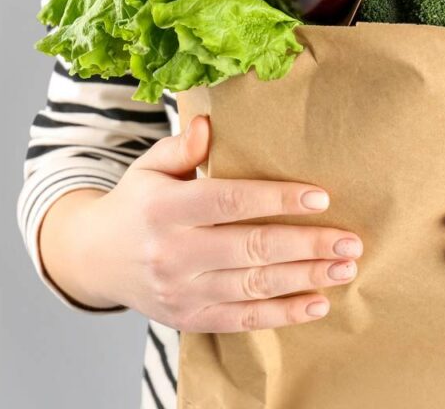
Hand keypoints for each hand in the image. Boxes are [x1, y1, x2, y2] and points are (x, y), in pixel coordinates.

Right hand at [39, 116, 363, 332]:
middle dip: (307, 245)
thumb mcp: (148, 168)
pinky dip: (284, 314)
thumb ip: (180, 147)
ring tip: (344, 268)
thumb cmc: (136, 204)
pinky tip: (319, 303)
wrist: (94, 259)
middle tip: (350, 241)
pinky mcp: (191, 319)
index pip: (230, 202)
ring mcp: (183, 291)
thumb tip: (209, 124)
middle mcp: (173, 253)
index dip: (278, 200)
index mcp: (164, 209)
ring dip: (305, 278)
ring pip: (254, 286)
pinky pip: (244, 319)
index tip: (321, 198)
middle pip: (252, 248)